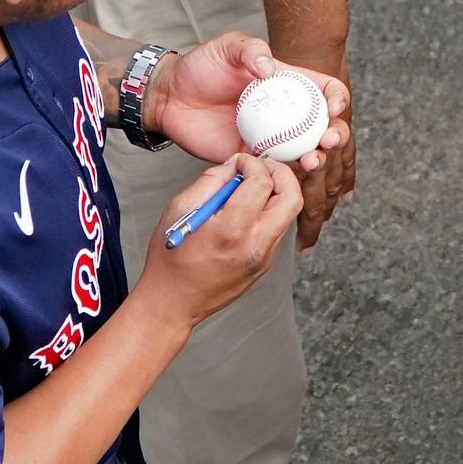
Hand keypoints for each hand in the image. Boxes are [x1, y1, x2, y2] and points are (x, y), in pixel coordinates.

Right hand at [137, 153, 301, 327]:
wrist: (173, 301)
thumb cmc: (170, 257)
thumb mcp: (180, 209)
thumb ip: (211, 181)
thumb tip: (235, 165)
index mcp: (231, 230)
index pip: (262, 183)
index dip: (254, 164)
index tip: (242, 162)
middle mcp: (255, 245)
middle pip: (292, 198)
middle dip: (282, 175)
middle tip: (262, 168)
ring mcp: (264, 258)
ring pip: (289, 215)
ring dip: (277, 194)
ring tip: (253, 188)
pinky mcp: (265, 265)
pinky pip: (277, 231)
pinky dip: (269, 213)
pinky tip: (248, 210)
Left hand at [148, 36, 351, 251]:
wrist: (170, 99)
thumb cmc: (199, 68)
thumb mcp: (226, 47)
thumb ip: (250, 50)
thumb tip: (270, 68)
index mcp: (289, 84)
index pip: (325, 91)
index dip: (338, 98)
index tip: (333, 106)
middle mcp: (287, 113)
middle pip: (324, 126)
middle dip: (337, 135)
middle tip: (328, 140)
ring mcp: (273, 138)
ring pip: (307, 152)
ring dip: (317, 159)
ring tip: (310, 161)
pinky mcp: (255, 158)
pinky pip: (276, 170)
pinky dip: (284, 174)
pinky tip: (281, 171)